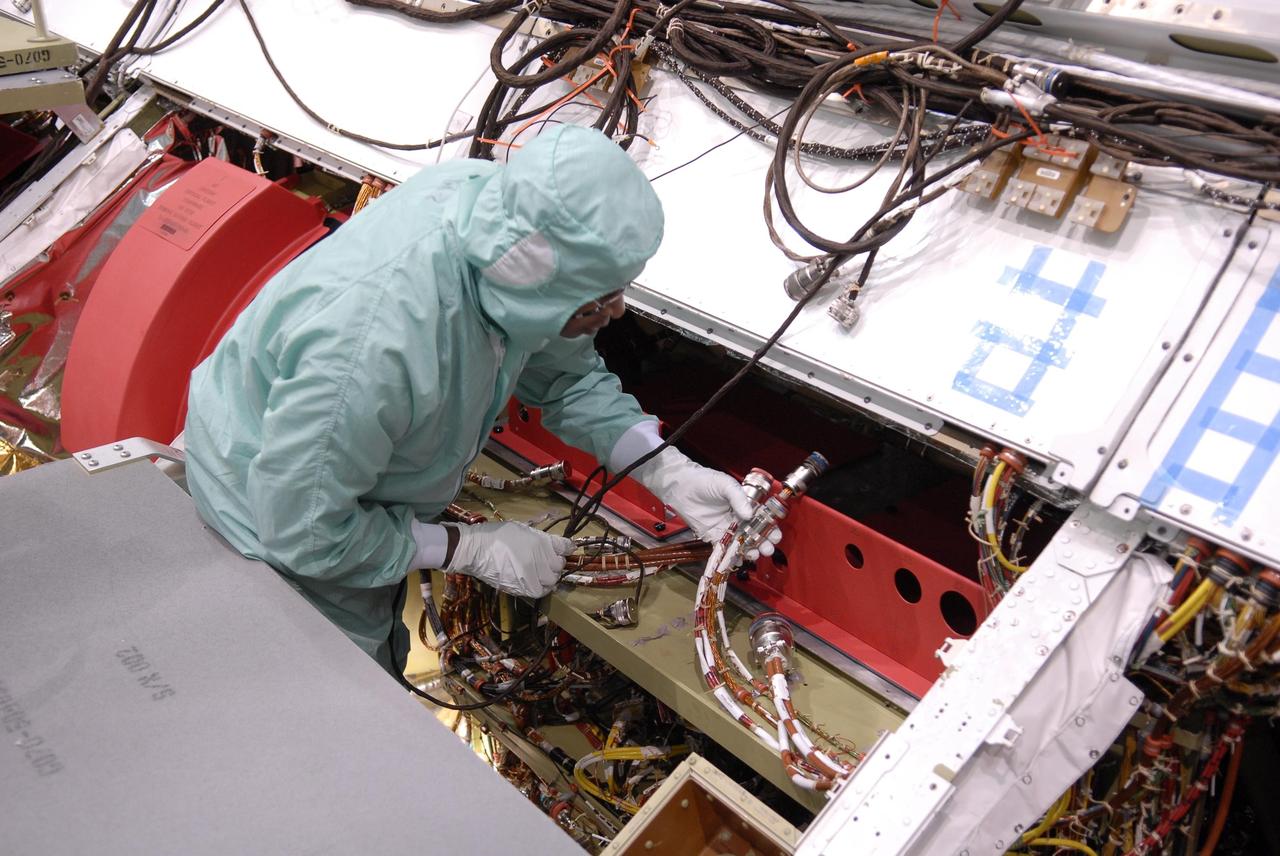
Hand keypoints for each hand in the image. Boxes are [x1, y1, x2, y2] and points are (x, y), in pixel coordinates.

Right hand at [445, 522, 574, 597]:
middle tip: (547, 561)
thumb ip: (540, 538)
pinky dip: (541, 588)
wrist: (475, 549)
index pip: (565, 546)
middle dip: (556, 563)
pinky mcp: (522, 587)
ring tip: (541, 573)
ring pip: (552, 580)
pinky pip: (539, 591)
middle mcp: (539, 558)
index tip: (566, 549)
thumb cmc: (497, 535)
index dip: (567, 548)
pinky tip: (536, 583)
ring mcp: (532, 574)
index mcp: (540, 541)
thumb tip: (555, 545)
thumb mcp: (522, 529)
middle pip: (559, 565)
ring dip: (549, 577)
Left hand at [632, 447, 781, 558]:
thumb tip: (749, 515)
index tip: (775, 536)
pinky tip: (739, 560)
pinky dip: (732, 555)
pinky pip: (725, 548)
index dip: (770, 528)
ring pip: (742, 542)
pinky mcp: (714, 535)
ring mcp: (727, 528)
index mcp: (745, 504)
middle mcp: (738, 518)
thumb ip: (738, 498)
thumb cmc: (705, 481)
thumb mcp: (725, 484)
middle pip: (755, 533)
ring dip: (750, 550)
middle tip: (767, 549)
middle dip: (763, 543)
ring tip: (754, 555)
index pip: (762, 518)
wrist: (681, 487)